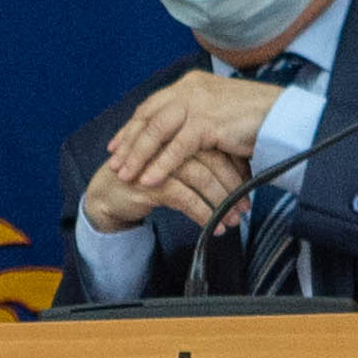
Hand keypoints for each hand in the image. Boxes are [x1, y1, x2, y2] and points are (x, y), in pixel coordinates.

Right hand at [83, 142, 255, 239]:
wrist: (108, 193)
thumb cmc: (145, 177)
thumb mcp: (177, 165)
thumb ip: (202, 162)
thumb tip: (240, 174)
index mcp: (179, 129)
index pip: (217, 145)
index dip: (236, 167)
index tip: (249, 188)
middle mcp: (170, 140)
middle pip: (213, 159)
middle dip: (233, 186)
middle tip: (245, 207)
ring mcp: (159, 158)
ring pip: (201, 177)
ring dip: (221, 201)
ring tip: (232, 220)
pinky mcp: (149, 180)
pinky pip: (185, 197)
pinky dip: (203, 213)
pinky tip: (213, 227)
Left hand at [106, 70, 285, 197]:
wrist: (283, 115)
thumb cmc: (257, 119)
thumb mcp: (220, 114)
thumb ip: (198, 121)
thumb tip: (182, 139)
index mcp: (191, 84)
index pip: (153, 106)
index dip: (133, 126)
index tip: (116, 144)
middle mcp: (190, 89)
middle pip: (149, 116)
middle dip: (129, 141)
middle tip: (113, 162)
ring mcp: (199, 103)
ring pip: (157, 130)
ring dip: (138, 154)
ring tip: (124, 175)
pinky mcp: (209, 122)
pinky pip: (178, 147)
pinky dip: (161, 164)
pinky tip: (149, 180)